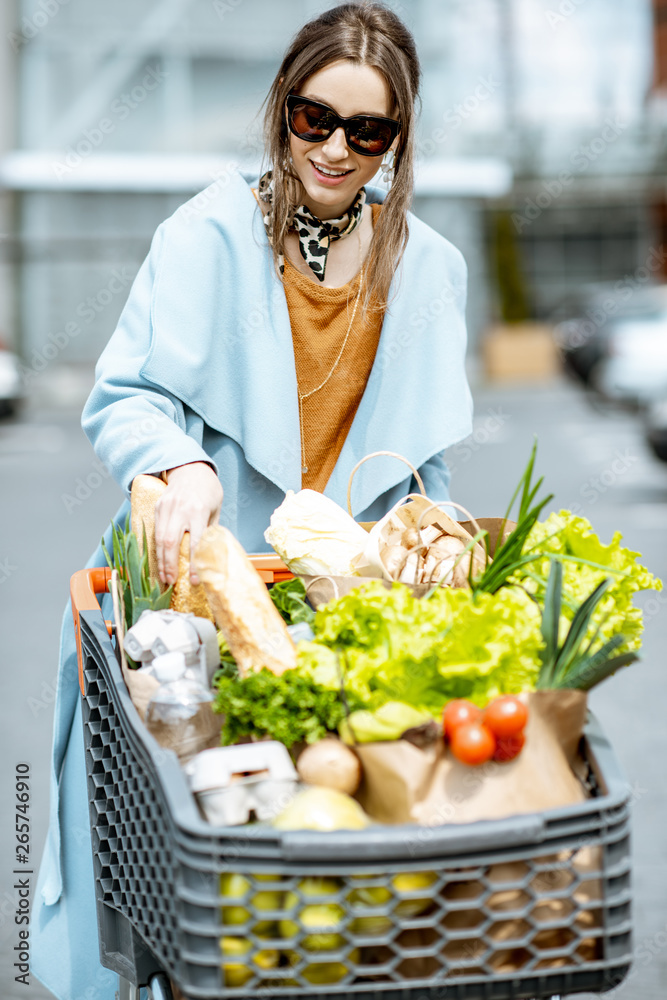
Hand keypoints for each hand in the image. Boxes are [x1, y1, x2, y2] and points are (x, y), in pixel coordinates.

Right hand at [154, 462, 222, 585]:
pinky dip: (156, 548)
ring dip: (160, 560)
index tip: (195, 580)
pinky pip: (154, 531)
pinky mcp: (158, 506)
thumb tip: (209, 556)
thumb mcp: (215, 510)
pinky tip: (159, 560)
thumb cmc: (208, 491)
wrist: (191, 468)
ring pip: (158, 538)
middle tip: (171, 582)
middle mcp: (180, 509)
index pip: (196, 542)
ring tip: (164, 576)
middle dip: (169, 565)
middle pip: (170, 542)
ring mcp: (166, 507)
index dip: (194, 563)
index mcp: (198, 511)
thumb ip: (210, 531)